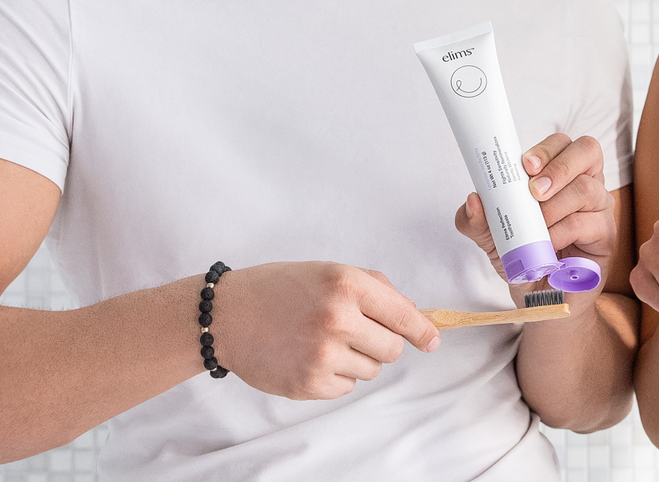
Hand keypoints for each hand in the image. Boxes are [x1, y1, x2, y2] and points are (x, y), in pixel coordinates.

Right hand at [215, 261, 439, 400]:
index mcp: (346, 285)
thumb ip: (372, 288)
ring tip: (322, 342)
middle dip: (381, 343)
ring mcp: (324, 354)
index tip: (433, 341)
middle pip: (393, 348)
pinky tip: (309, 357)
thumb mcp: (326, 272)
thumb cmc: (277, 290)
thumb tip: (413, 313)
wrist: (226, 316)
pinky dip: (335, 376)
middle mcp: (338, 318)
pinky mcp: (310, 383)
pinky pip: (347, 387)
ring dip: (356, 359)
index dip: (423, 331)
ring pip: (372, 369)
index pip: (403, 315)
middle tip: (352, 332)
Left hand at [455, 133, 616, 290]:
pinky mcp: (605, 237)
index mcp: (561, 176)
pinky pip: (586, 223)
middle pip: (588, 151)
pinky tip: (546, 244)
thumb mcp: (492, 238)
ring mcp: (599, 210)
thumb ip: (477, 219)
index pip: (563, 144)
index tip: (525, 165)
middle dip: (558, 167)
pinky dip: (560, 232)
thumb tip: (473, 199)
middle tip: (534, 191)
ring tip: (536, 226)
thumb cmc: (524, 260)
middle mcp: (585, 185)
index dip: (547, 148)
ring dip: (554, 206)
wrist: (540, 299)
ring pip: (586, 189)